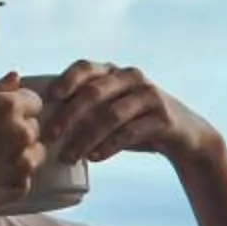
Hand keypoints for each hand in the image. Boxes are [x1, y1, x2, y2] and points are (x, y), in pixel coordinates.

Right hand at [0, 75, 46, 225]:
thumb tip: (15, 77)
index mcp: (6, 107)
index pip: (34, 100)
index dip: (18, 108)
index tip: (0, 118)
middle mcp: (21, 131)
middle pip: (34, 127)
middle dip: (18, 132)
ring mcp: (25, 161)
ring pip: (36, 151)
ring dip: (20, 154)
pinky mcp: (22, 186)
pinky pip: (26, 176)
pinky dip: (14, 177)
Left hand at [37, 60, 218, 165]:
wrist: (185, 136)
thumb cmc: (136, 123)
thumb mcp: (112, 110)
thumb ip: (87, 109)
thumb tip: (42, 121)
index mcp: (114, 72)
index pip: (85, 67)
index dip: (66, 80)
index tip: (49, 98)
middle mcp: (131, 78)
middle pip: (94, 92)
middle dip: (69, 115)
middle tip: (50, 136)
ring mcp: (149, 96)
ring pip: (111, 115)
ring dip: (86, 138)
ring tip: (69, 156)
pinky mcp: (163, 118)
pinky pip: (130, 132)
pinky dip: (109, 146)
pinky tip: (95, 158)